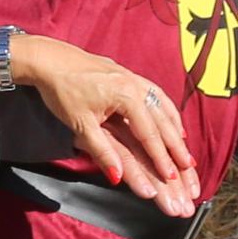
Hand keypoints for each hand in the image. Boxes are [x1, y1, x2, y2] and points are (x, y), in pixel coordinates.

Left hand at [17, 41, 200, 216]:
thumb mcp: (80, 125)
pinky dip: (165, 110)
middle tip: (188, 167)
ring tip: (184, 148)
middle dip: (176, 146)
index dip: (161, 157)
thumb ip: (102, 152)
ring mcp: (133, 77)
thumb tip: (117, 177)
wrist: (49, 60)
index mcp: (126, 95)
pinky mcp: (127, 74)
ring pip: (162, 105)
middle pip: (162, 120)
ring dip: (174, 128)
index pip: (149, 133)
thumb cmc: (62, 91)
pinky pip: (155, 94)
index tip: (171, 177)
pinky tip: (168, 120)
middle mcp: (135, 84)